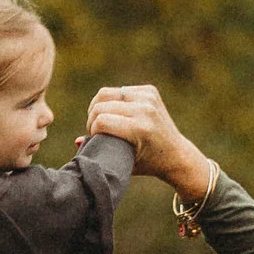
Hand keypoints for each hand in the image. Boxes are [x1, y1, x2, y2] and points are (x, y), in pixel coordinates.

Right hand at [84, 83, 217, 203]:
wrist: (176, 154)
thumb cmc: (147, 163)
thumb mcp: (123, 162)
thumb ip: (99, 151)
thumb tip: (78, 141)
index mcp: (140, 128)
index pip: (101, 121)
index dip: (92, 130)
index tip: (95, 140)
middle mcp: (145, 109)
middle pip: (100, 105)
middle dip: (91, 119)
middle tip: (95, 131)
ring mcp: (148, 97)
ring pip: (105, 93)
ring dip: (98, 107)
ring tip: (100, 121)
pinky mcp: (149, 90)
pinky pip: (118, 90)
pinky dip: (111, 101)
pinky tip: (114, 113)